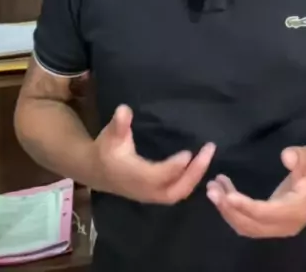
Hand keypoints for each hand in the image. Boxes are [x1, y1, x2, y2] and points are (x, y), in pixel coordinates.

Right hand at [92, 104, 215, 203]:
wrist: (96, 171)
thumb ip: (119, 124)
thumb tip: (124, 110)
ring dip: (195, 176)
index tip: (189, 153)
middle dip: (194, 173)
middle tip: (209, 150)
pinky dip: (190, 181)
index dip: (173, 167)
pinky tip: (200, 165)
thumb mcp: (110, 134)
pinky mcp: (155, 195)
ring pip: (178, 193)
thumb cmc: (106, 149)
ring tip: (207, 155)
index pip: (157, 176)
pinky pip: (177, 192)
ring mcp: (150, 196)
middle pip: (174, 190)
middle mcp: (144, 190)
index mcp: (133, 176)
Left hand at [206, 146, 305, 237]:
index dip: (245, 206)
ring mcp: (278, 225)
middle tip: (212, 190)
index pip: (265, 213)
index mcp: (295, 211)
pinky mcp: (272, 221)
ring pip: (247, 225)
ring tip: (213, 188)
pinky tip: (223, 189)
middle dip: (229, 209)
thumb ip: (300, 157)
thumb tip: (286, 156)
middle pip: (252, 224)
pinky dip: (233, 209)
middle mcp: (285, 224)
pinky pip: (249, 221)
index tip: (226, 195)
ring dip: (228, 210)